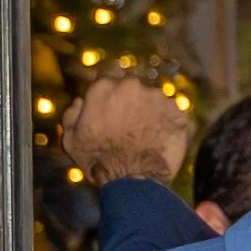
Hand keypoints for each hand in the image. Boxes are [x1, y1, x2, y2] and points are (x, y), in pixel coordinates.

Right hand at [64, 68, 190, 186]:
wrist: (133, 178)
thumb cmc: (98, 159)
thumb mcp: (71, 139)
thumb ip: (72, 115)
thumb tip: (80, 102)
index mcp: (105, 87)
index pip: (109, 71)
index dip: (111, 84)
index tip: (113, 96)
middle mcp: (133, 86)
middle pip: (133, 86)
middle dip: (131, 99)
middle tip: (128, 120)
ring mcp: (158, 98)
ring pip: (154, 98)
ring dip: (151, 109)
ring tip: (146, 131)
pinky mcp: (178, 112)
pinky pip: (172, 111)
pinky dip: (168, 120)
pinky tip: (161, 135)